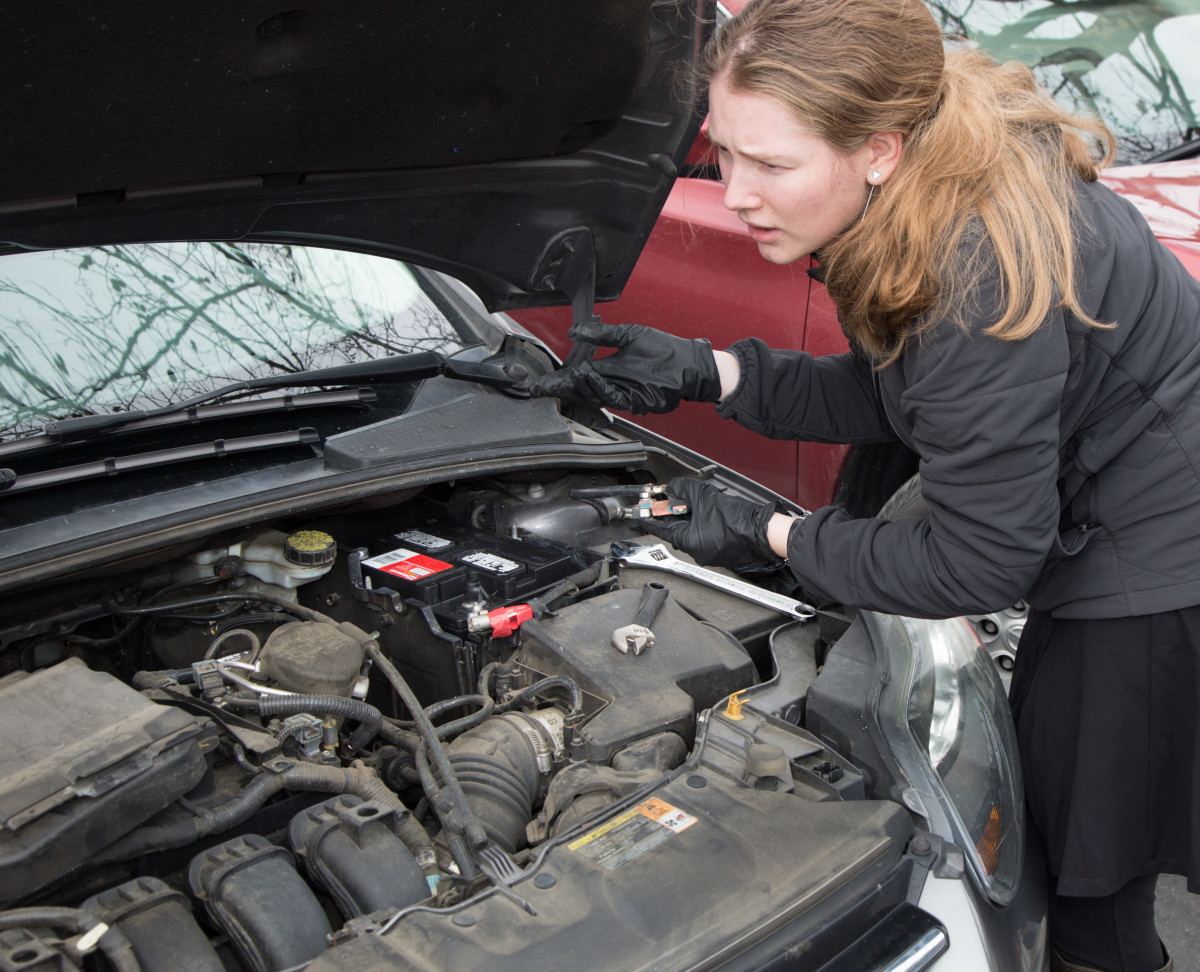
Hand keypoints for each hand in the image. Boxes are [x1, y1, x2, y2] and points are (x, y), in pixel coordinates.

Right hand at [525, 321, 720, 414]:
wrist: (688, 363)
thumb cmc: (663, 349)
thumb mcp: (628, 335)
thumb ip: (602, 334)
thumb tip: (575, 331)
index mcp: (608, 368)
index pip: (576, 376)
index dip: (557, 380)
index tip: (539, 383)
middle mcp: (613, 383)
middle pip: (580, 389)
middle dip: (561, 388)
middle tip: (543, 386)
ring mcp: (623, 393)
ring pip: (594, 395)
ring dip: (580, 386)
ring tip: (570, 374)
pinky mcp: (636, 400)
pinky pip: (613, 397)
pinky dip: (600, 387)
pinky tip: (590, 377)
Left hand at [640, 477, 778, 569]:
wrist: (764, 531)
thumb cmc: (738, 520)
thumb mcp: (704, 497)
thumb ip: (683, 490)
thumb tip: (673, 488)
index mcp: (689, 543)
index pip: (660, 529)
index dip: (650, 515)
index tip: (642, 509)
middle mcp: (696, 552)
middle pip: (675, 529)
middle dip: (672, 512)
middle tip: (668, 497)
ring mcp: (709, 553)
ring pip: (690, 531)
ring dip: (688, 515)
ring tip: (692, 501)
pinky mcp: (720, 550)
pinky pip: (703, 534)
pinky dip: (700, 522)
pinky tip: (707, 510)